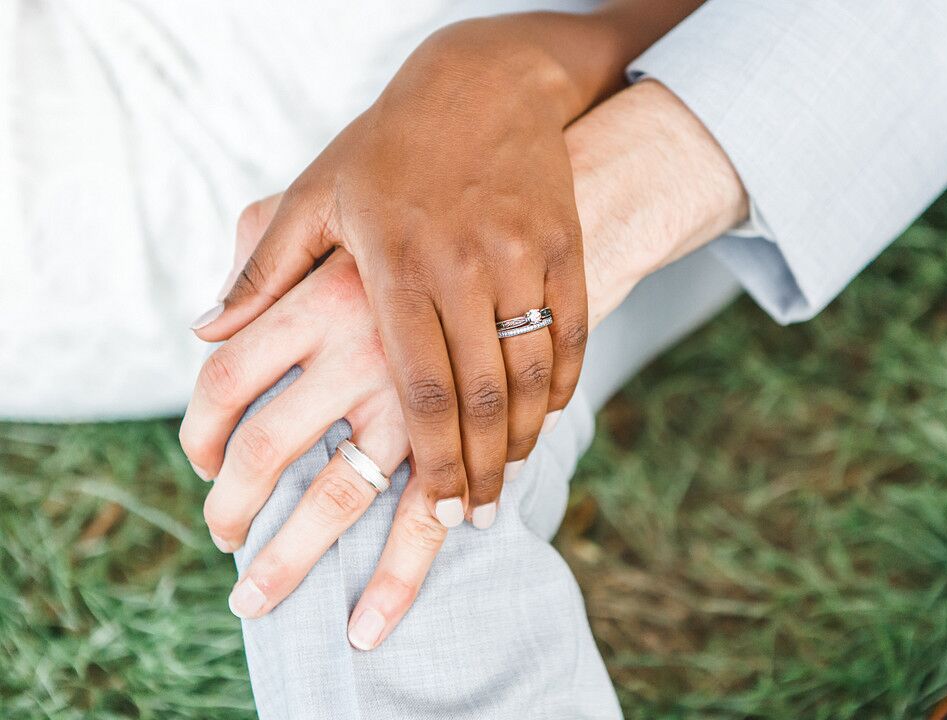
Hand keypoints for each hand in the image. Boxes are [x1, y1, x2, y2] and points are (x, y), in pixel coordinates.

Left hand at [180, 79, 747, 648]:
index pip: (420, 389)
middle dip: (481, 468)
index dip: (433, 460)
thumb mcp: (315, 195)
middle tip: (473, 516)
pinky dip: (560, 386)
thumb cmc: (389, 147)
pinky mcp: (562, 248)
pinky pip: (571, 333)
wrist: (484, 83)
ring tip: (507, 480)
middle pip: (481, 397)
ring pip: (531, 374)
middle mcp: (465, 267)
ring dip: (523, 438)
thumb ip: (262, 270)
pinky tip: (545, 419)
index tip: (438, 513)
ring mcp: (523, 258)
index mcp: (397, 265)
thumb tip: (204, 334)